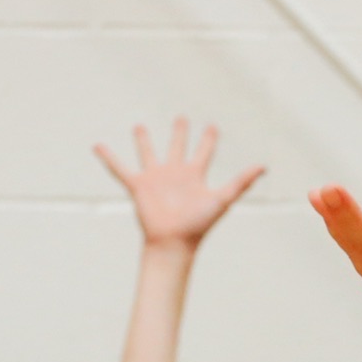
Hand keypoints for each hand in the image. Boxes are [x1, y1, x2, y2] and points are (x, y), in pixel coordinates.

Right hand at [95, 119, 262, 250]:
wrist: (174, 242)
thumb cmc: (199, 224)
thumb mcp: (222, 199)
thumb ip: (242, 182)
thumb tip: (264, 166)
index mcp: (194, 176)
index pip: (204, 152)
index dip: (208, 139)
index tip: (212, 126)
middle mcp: (175, 174)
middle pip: (178, 147)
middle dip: (180, 133)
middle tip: (181, 118)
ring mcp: (155, 179)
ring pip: (148, 154)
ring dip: (143, 141)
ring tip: (139, 126)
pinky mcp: (138, 186)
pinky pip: (120, 169)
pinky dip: (109, 158)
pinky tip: (98, 145)